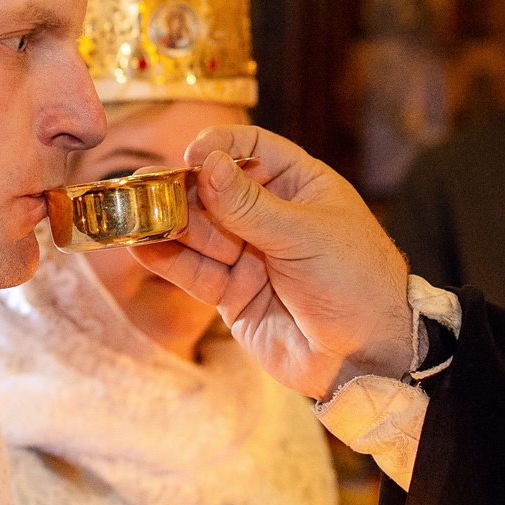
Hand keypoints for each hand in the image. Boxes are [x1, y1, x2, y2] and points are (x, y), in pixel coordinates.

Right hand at [131, 128, 409, 399]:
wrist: (368, 357)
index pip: (251, 150)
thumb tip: (208, 164)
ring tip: (136, 216)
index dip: (219, 147)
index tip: (192, 155)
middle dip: (181, 190)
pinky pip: (194, 272)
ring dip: (168, 225)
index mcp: (299, 185)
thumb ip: (250, 205)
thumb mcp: (305, 236)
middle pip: (213, 191)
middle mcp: (269, 216)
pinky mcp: (232, 294)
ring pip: (198, 232)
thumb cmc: (357, 283)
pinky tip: (142, 246)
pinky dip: (168, 260)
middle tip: (146, 188)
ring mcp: (248, 255)